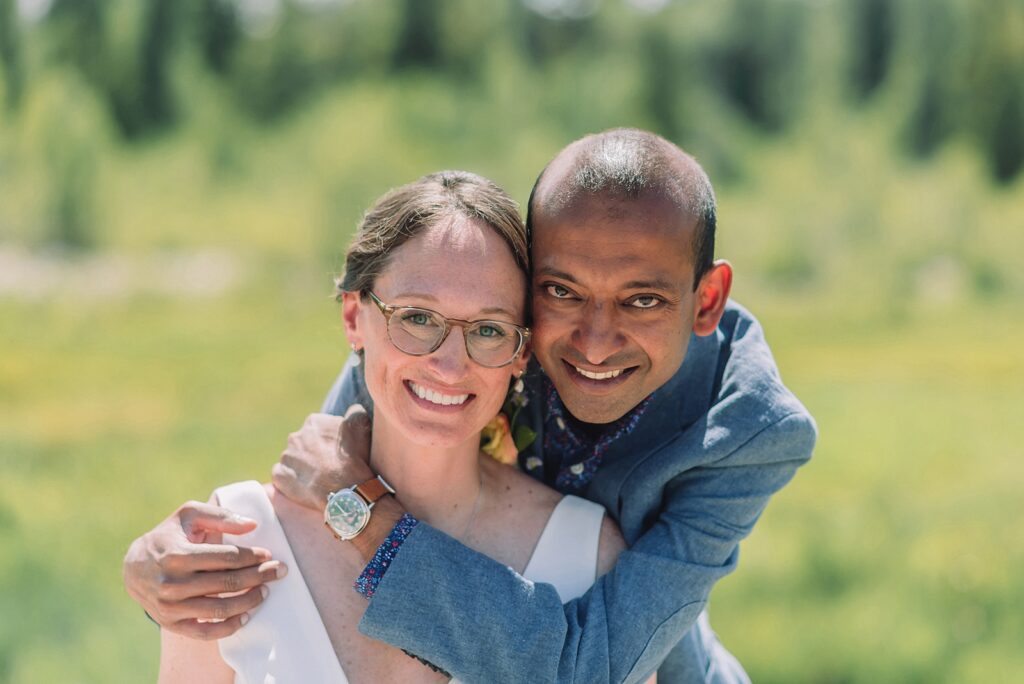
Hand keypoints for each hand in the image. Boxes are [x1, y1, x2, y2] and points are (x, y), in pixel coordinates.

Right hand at [122, 501, 286, 638]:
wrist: (134, 566)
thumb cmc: (169, 535)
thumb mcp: (189, 515)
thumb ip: (221, 516)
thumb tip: (253, 525)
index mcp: (177, 554)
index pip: (226, 557)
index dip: (252, 556)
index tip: (269, 554)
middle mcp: (172, 583)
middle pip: (228, 582)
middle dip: (259, 576)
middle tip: (280, 571)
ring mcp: (170, 607)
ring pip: (220, 608)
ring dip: (249, 600)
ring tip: (265, 591)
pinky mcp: (171, 623)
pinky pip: (205, 632)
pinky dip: (229, 627)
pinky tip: (246, 616)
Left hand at [271, 406, 372, 510]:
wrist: (343, 490)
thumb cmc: (353, 458)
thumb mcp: (361, 426)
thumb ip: (355, 412)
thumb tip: (352, 410)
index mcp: (314, 422)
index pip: (320, 428)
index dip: (330, 440)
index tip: (339, 450)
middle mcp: (295, 436)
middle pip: (305, 443)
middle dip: (314, 452)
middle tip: (329, 465)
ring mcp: (286, 457)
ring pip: (294, 460)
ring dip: (304, 466)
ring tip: (319, 478)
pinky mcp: (279, 476)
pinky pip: (284, 476)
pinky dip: (293, 481)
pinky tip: (308, 487)